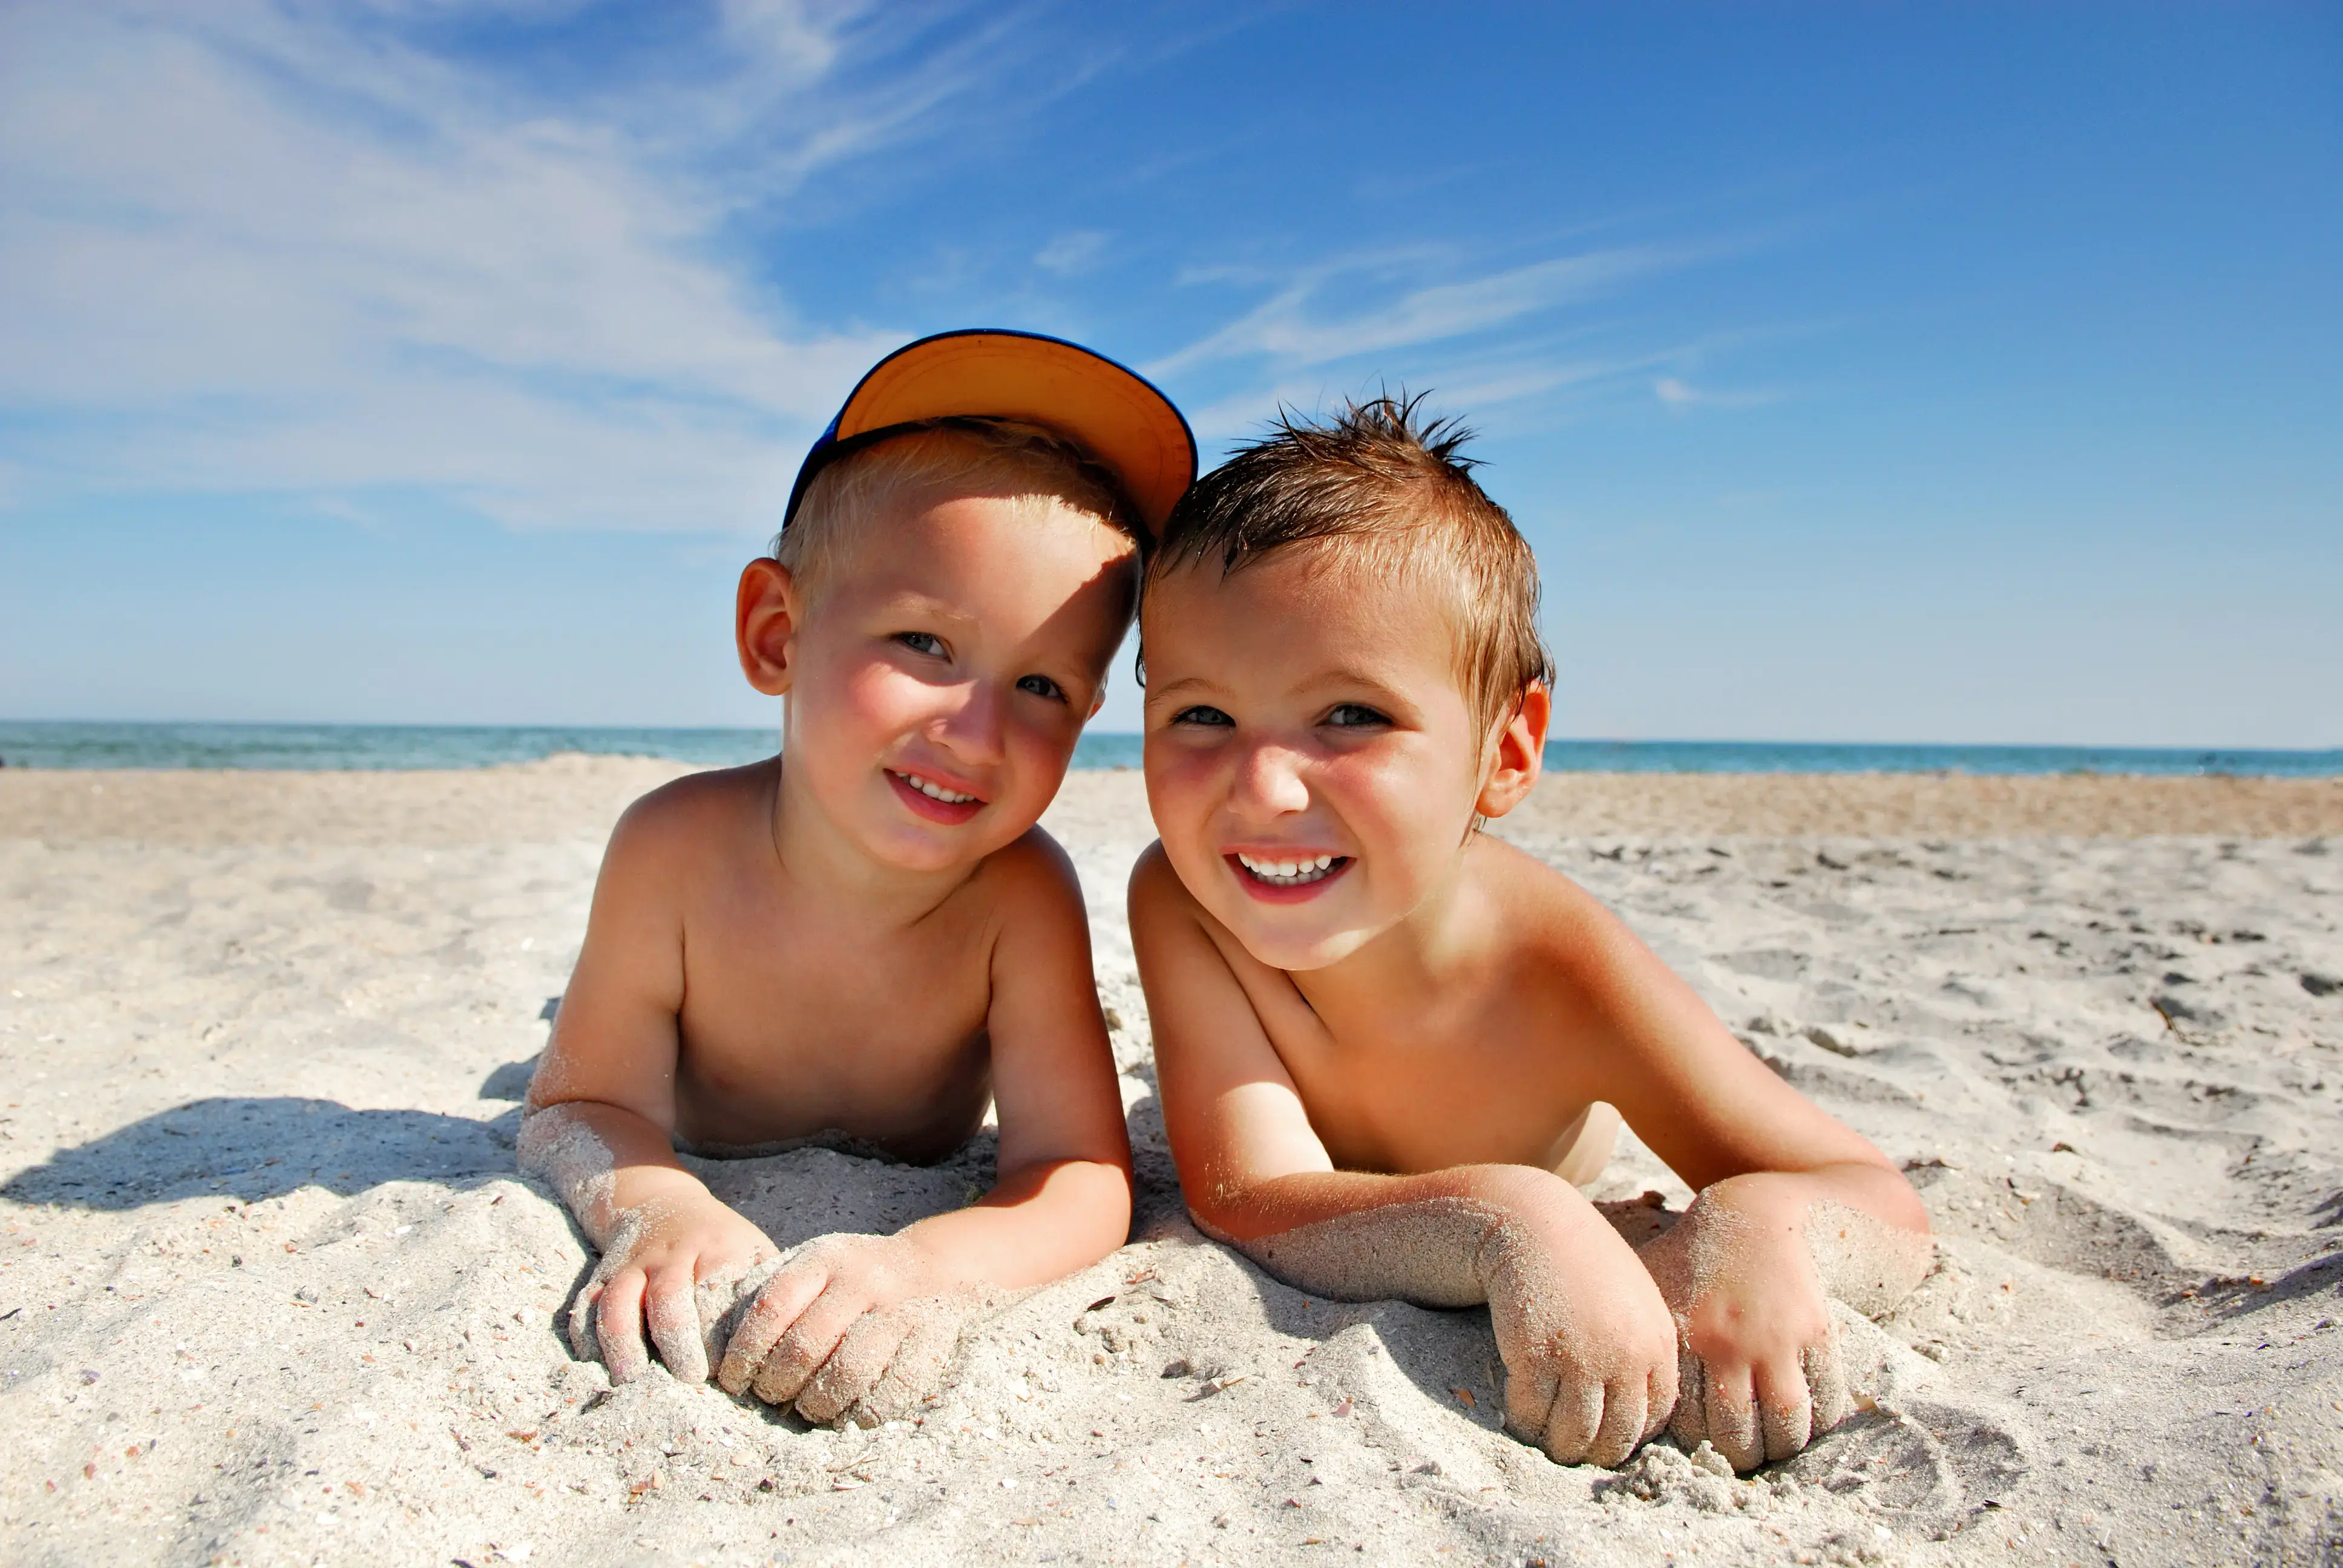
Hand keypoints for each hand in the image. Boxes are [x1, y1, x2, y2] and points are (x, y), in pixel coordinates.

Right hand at [569, 1194, 778, 1386]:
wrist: (663, 1203)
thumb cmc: (720, 1240)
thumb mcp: (752, 1248)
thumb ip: (765, 1287)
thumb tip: (786, 1339)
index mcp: (716, 1248)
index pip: (718, 1293)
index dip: (721, 1334)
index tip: (729, 1370)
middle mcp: (671, 1256)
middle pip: (668, 1298)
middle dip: (678, 1342)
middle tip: (688, 1381)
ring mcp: (633, 1265)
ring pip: (619, 1302)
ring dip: (623, 1343)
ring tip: (631, 1382)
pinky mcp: (603, 1276)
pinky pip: (586, 1304)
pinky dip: (584, 1333)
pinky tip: (592, 1362)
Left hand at [716, 1232, 978, 1426]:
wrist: (935, 1265)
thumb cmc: (855, 1276)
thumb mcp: (816, 1265)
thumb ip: (776, 1294)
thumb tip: (718, 1348)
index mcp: (825, 1259)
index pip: (772, 1306)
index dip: (745, 1351)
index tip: (733, 1380)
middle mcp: (862, 1280)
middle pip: (805, 1345)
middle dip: (777, 1383)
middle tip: (769, 1397)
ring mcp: (899, 1310)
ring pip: (848, 1371)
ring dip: (818, 1402)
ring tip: (807, 1409)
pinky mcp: (930, 1341)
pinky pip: (893, 1389)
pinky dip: (865, 1412)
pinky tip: (849, 1414)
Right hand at [1480, 1204, 1679, 1467]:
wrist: (1534, 1223)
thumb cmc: (1582, 1262)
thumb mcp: (1632, 1301)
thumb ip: (1642, 1350)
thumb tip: (1637, 1416)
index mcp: (1658, 1344)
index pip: (1653, 1421)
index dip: (1625, 1435)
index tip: (1602, 1432)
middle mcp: (1627, 1357)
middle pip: (1614, 1439)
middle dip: (1590, 1450)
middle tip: (1568, 1445)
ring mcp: (1581, 1360)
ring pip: (1572, 1437)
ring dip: (1555, 1443)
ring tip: (1541, 1431)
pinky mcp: (1536, 1358)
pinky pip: (1530, 1415)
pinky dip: (1522, 1420)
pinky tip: (1516, 1404)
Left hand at [1638, 1182, 1850, 1470]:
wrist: (1754, 1215)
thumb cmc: (1691, 1258)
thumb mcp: (1646, 1285)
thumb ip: (1625, 1327)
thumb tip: (1583, 1374)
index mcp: (1683, 1336)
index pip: (1688, 1425)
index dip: (1694, 1443)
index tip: (1699, 1442)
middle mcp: (1728, 1342)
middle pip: (1737, 1436)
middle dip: (1738, 1458)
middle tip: (1738, 1457)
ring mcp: (1777, 1338)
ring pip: (1785, 1427)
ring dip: (1780, 1448)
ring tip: (1772, 1447)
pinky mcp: (1817, 1331)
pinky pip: (1823, 1400)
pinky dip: (1819, 1422)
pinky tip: (1805, 1421)